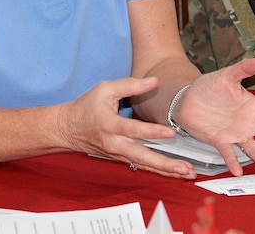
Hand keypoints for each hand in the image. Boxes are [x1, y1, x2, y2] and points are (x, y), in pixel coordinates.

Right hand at [55, 76, 198, 179]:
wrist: (68, 128)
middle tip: (184, 168)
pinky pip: (142, 166)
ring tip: (187, 174)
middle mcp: (115, 144)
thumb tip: (154, 81)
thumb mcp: (105, 89)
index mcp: (110, 125)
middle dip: (164, 164)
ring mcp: (118, 154)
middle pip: (142, 157)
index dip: (152, 132)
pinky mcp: (121, 158)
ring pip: (144, 165)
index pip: (134, 130)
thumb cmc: (86, 107)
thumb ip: (131, 85)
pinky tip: (174, 173)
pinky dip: (159, 170)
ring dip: (166, 171)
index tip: (171, 133)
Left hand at [174, 58, 254, 175]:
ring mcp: (236, 133)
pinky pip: (229, 152)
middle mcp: (249, 122)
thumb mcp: (227, 75)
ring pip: (254, 147)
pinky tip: (237, 170)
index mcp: (254, 106)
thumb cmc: (210, 86)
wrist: (187, 99)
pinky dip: (233, 161)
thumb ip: (243, 69)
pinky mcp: (220, 140)